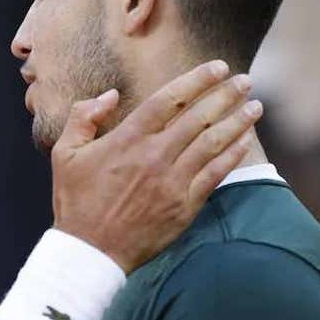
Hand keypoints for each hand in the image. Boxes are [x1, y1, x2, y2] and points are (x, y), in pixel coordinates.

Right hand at [51, 60, 260, 272]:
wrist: (91, 252)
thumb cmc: (76, 201)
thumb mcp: (65, 153)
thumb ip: (83, 116)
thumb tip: (112, 95)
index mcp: (127, 139)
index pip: (170, 99)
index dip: (197, 79)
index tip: (218, 67)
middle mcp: (154, 156)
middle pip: (199, 116)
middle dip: (226, 94)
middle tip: (244, 80)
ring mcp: (172, 182)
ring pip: (213, 142)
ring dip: (237, 121)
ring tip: (255, 106)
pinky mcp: (184, 206)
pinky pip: (215, 174)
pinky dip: (233, 155)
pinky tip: (245, 141)